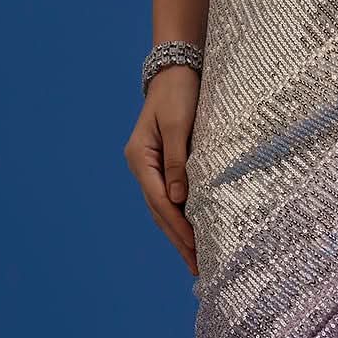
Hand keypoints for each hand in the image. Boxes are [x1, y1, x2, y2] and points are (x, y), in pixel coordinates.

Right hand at [125, 64, 199, 275]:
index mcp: (140, 158)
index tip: (195, 248)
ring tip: (195, 259)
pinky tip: (192, 231)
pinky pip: (170, 198)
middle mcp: (141, 166)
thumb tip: (179, 200)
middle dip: (178, 239)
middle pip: (159, 211)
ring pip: (163, 208)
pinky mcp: (162, 165)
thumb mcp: (180, 125)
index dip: (178, 227)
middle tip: (197, 266)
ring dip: (178, 233)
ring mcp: (149, 167)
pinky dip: (180, 217)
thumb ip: (178, 162)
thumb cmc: (179, 94)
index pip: (160, 201)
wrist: (176, 71)